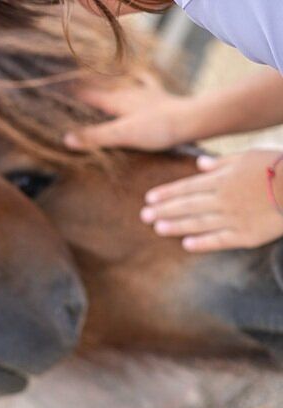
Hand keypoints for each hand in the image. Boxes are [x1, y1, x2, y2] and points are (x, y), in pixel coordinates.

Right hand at [64, 73, 188, 150]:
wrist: (191, 120)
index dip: (70, 91)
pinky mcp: (158, 98)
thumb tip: (66, 139)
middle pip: (101, 88)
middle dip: (85, 87)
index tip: (53, 87)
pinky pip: (145, 84)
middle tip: (70, 84)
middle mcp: (127, 92)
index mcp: (115, 101)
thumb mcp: (121, 135)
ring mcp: (143, 94)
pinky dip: (138, 79)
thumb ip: (94, 137)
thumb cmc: (157, 128)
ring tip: (96, 81)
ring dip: (107, 83)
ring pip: (120, 85)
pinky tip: (137, 76)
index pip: (87, 94)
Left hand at [141, 150, 282, 251]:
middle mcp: (224, 199)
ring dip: (176, 225)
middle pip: (188, 205)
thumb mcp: (249, 157)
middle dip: (164, 210)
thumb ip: (222, 163)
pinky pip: (220, 240)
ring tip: (157, 228)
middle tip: (143, 215)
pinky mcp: (248, 235)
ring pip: (198, 223)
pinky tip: (186, 244)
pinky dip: (202, 242)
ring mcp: (234, 218)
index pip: (188, 187)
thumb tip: (200, 164)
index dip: (167, 193)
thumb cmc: (278, 167)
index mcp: (223, 179)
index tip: (149, 198)